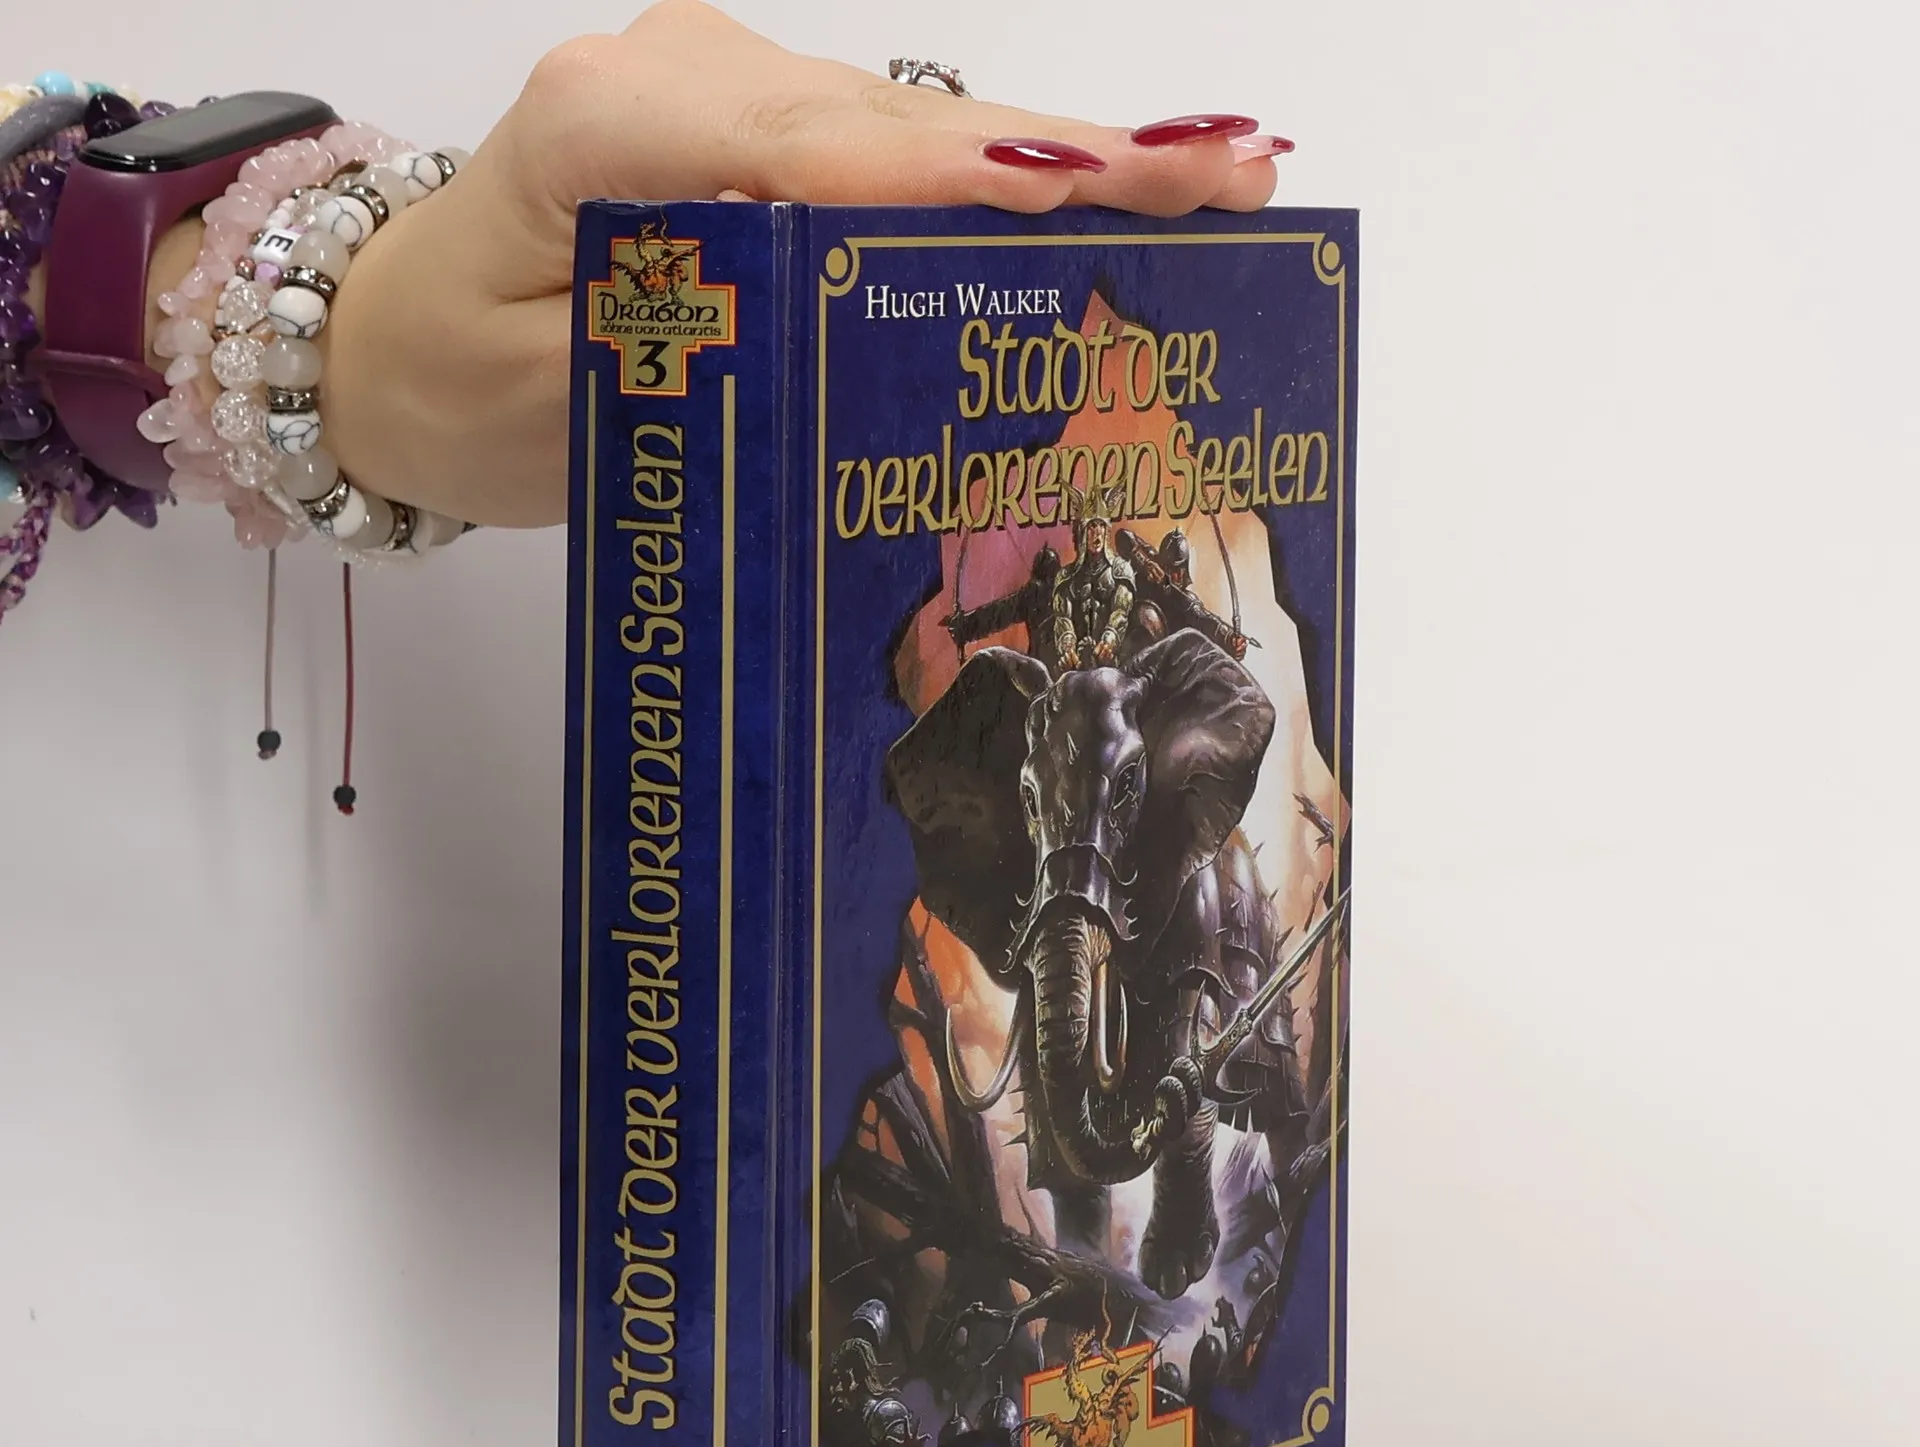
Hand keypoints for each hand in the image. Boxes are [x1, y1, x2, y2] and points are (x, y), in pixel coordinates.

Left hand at [322, 0, 1285, 527]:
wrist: (388, 336)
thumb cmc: (452, 377)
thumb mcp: (548, 399)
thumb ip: (676, 347)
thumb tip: (826, 316)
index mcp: (616, 126)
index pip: (820, 150)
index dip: (964, 174)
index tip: (1086, 191)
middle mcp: (688, 81)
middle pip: (904, 121)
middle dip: (1068, 158)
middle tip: (1229, 179)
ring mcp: (729, 96)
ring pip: (921, 127)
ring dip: (1064, 161)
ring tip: (1213, 183)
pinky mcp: (757, 131)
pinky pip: (896, 150)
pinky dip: (1003, 179)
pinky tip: (1108, 189)